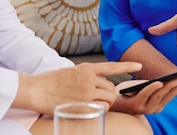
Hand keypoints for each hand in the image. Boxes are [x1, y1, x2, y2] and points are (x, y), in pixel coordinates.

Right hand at [14, 61, 142, 115]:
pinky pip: (102, 108)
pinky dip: (99, 110)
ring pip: (109, 98)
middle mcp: (89, 78)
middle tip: (96, 99)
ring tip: (91, 104)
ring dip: (105, 103)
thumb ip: (85, 75)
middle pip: (111, 88)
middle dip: (108, 95)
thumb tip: (94, 82)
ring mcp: (87, 91)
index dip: (127, 65)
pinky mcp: (84, 103)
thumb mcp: (70, 71)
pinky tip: (88, 109)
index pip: (111, 66)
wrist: (37, 89)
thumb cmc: (50, 82)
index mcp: (86, 68)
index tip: (140, 65)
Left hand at [112, 75, 176, 113]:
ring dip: (169, 86)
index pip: (175, 92)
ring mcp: (146, 108)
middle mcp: (155, 107)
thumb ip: (155, 83)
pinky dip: (152, 88)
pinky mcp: (135, 106)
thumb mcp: (145, 85)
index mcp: (159, 102)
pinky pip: (145, 95)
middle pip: (170, 94)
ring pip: (159, 95)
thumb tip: (170, 77)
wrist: (110, 100)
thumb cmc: (129, 92)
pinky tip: (158, 81)